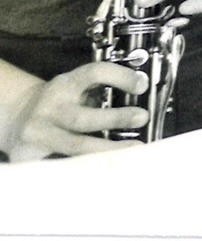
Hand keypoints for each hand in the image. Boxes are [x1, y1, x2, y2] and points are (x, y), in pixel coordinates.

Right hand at [11, 63, 147, 157]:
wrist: (17, 118)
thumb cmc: (60, 105)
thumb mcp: (76, 91)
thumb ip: (101, 96)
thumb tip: (141, 112)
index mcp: (67, 85)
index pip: (93, 73)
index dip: (119, 77)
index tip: (143, 86)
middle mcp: (51, 107)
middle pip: (83, 117)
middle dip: (115, 119)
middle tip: (143, 118)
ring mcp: (38, 131)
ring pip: (74, 145)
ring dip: (107, 149)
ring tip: (134, 150)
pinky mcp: (29, 154)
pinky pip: (60, 164)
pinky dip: (84, 168)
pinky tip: (105, 171)